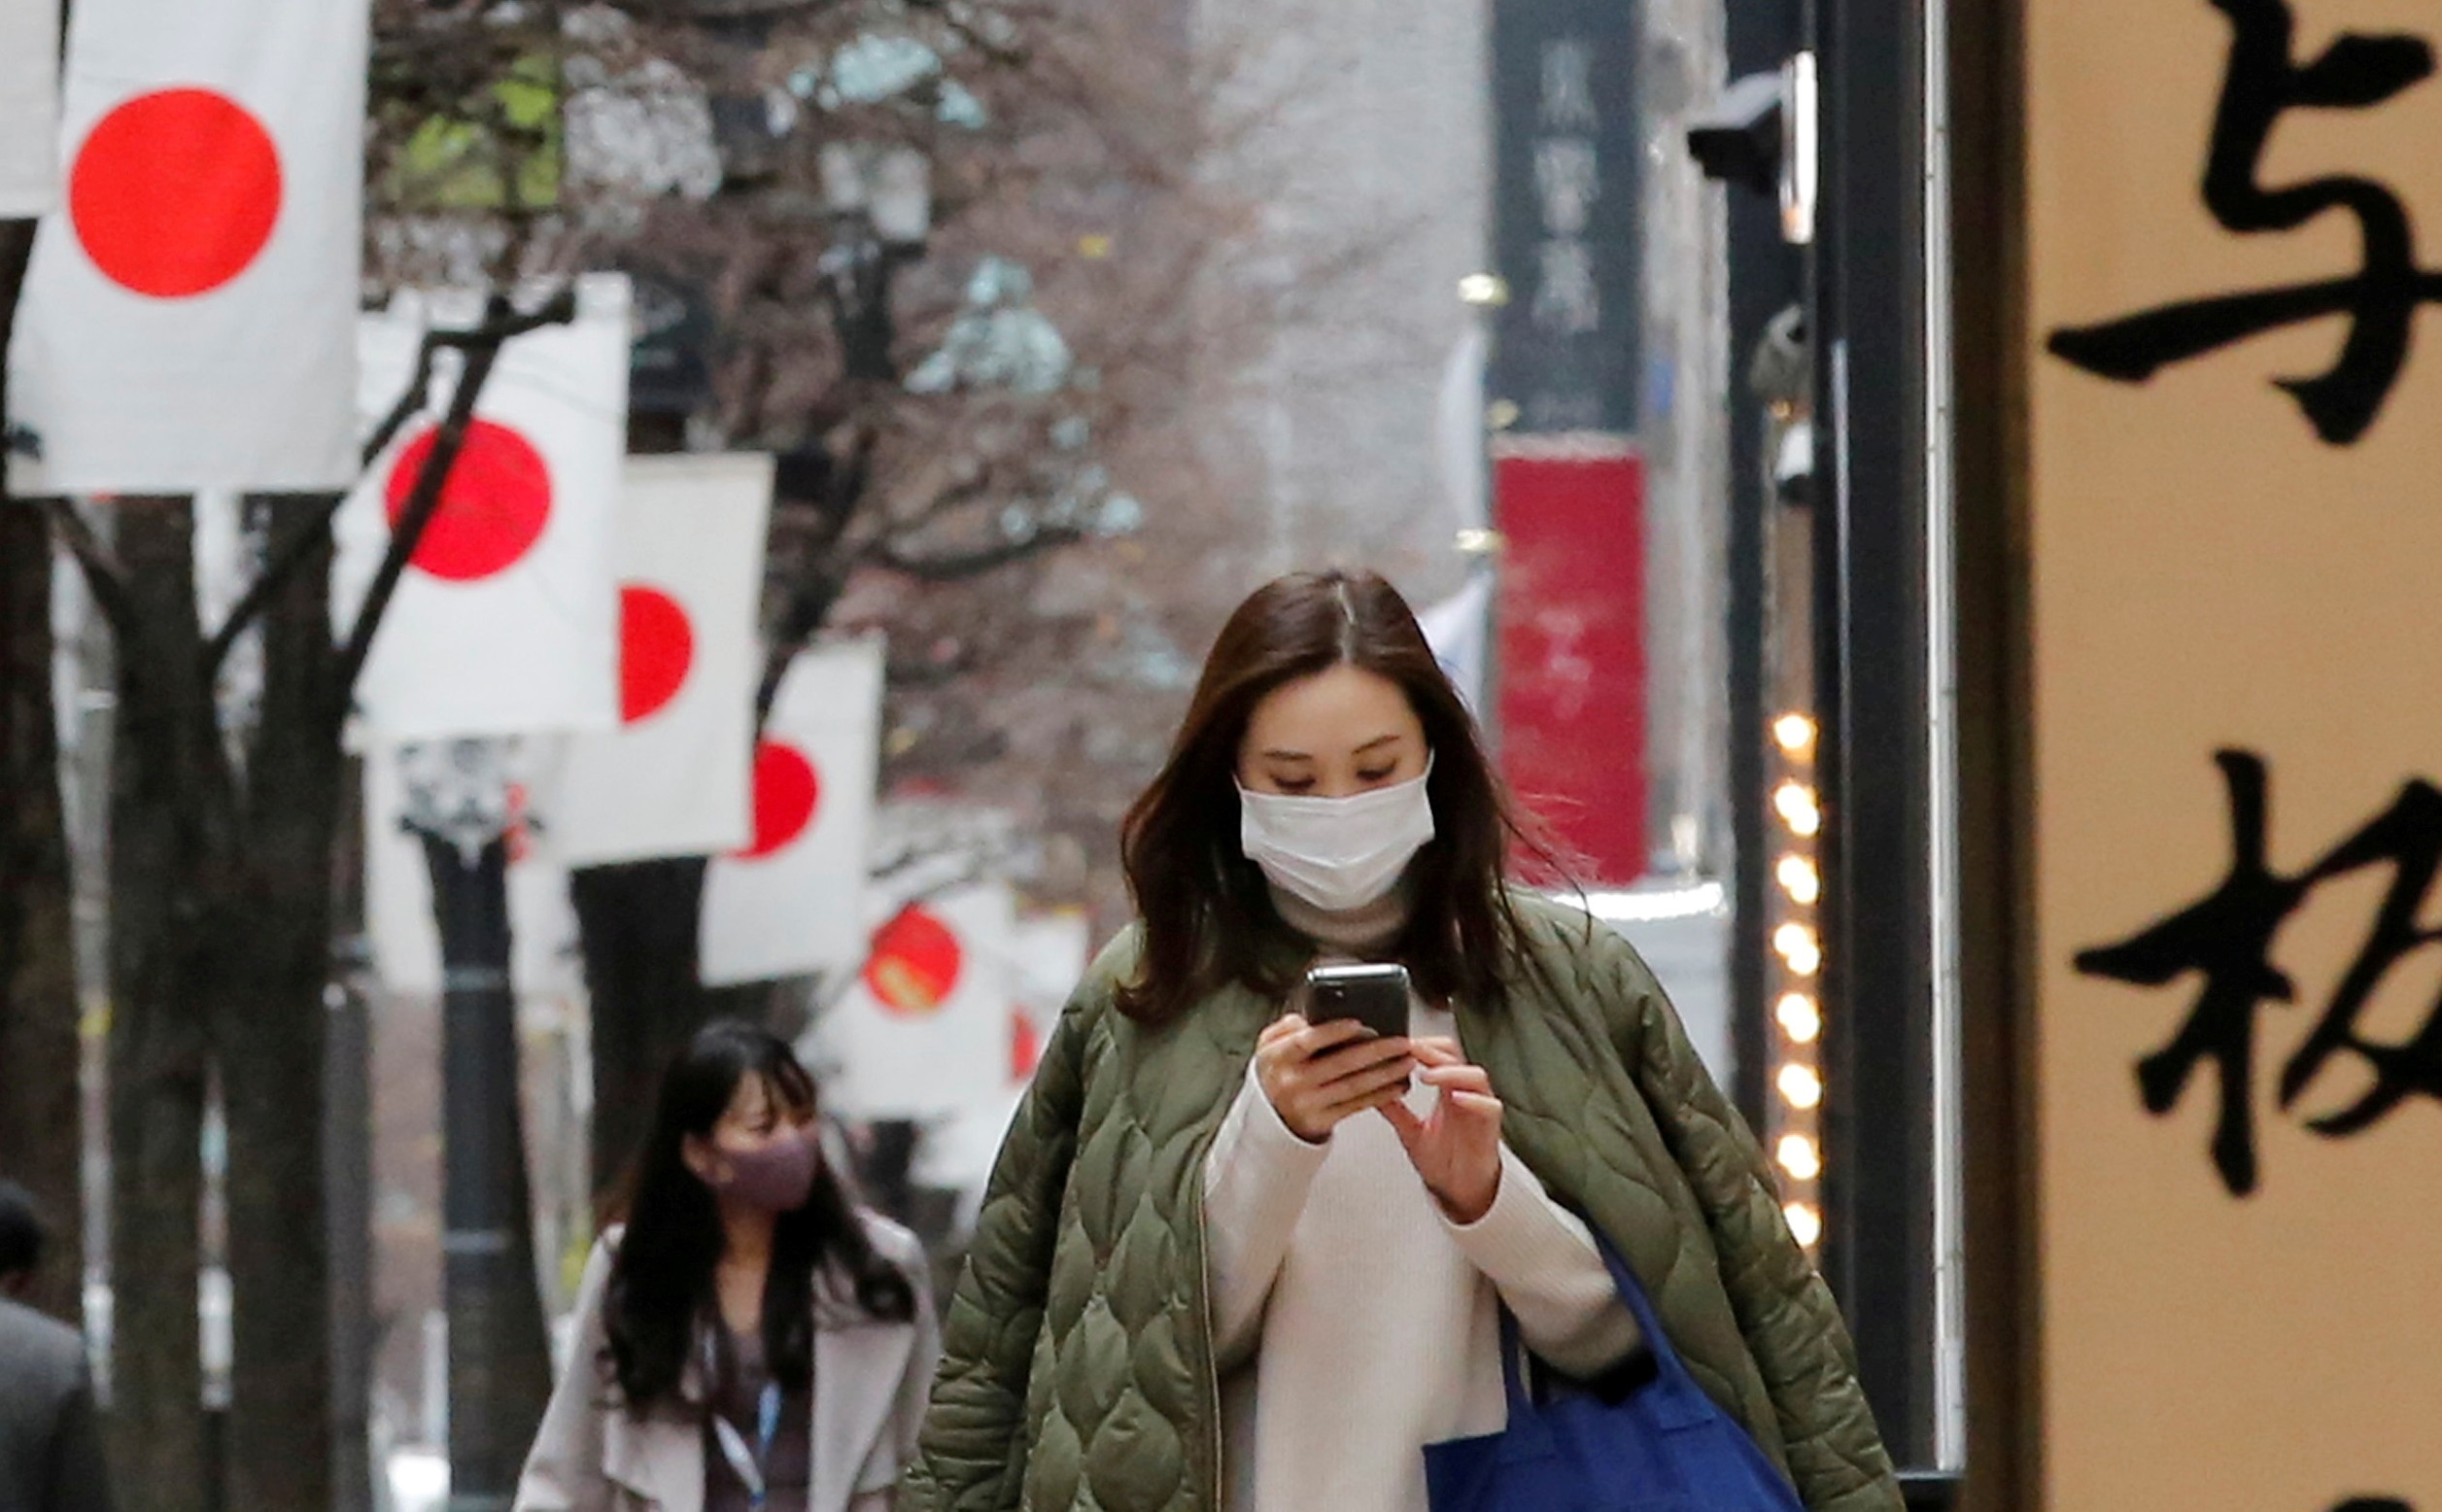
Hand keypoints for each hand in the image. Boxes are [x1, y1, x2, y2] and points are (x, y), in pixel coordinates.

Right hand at [1255, 1015, 1415, 1143]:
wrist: (1269, 1116)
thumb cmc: (1277, 1072)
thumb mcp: (1268, 1045)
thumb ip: (1286, 1027)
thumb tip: (1309, 1017)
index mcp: (1278, 1057)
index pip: (1307, 1041)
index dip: (1333, 1032)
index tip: (1359, 1023)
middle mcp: (1291, 1082)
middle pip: (1340, 1064)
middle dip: (1376, 1051)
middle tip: (1401, 1042)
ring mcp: (1307, 1104)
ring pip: (1353, 1086)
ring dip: (1385, 1073)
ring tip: (1407, 1061)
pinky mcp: (1322, 1121)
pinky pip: (1356, 1106)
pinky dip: (1380, 1095)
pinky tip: (1397, 1085)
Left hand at [1381, 1038, 1501, 1223]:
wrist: (1460, 1191)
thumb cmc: (1443, 1160)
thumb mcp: (1410, 1131)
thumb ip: (1395, 1110)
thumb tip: (1371, 1091)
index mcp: (1447, 1090)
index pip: (1438, 1054)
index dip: (1421, 1045)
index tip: (1399, 1043)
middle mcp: (1464, 1093)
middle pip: (1456, 1056)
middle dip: (1433, 1050)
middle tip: (1411, 1050)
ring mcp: (1479, 1108)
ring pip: (1475, 1076)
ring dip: (1451, 1071)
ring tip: (1428, 1075)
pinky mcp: (1490, 1127)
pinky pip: (1490, 1106)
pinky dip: (1475, 1100)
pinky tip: (1457, 1097)